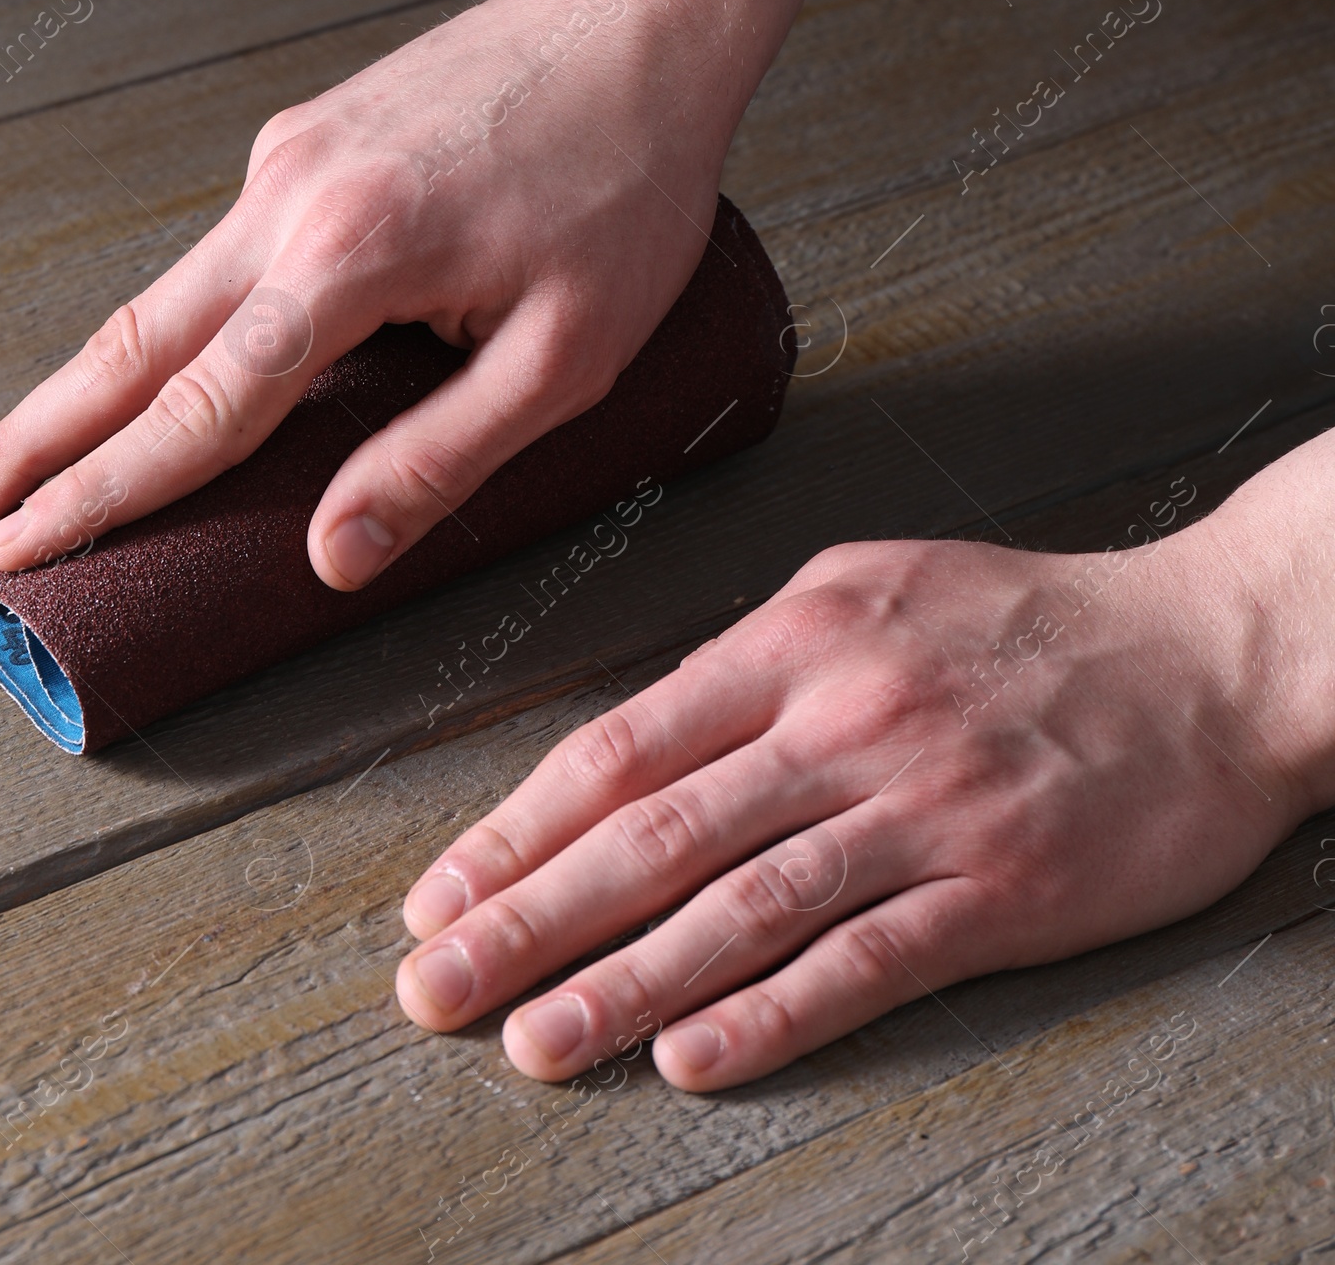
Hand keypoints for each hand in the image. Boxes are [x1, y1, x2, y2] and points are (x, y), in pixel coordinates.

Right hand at [0, 0, 842, 587]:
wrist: (634, 20)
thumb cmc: (624, 179)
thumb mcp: (568, 352)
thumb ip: (442, 457)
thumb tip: (335, 555)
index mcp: (351, 255)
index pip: (196, 407)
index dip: (101, 495)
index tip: (22, 551)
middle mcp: (291, 197)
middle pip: (131, 342)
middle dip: (34, 440)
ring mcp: (289, 158)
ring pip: (164, 295)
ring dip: (90, 385)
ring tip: (30, 464)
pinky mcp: (306, 141)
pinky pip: (220, 254)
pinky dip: (172, 327)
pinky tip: (165, 378)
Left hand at [395, 445, 1334, 1088]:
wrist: (1212, 647)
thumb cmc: (1035, 619)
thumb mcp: (877, 587)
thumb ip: (760, 660)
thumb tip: (644, 736)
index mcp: (799, 637)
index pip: (621, 744)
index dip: (516, 828)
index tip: (440, 892)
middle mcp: (843, 717)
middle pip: (652, 831)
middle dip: (525, 914)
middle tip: (431, 986)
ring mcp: (920, 805)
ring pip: (738, 905)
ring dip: (621, 984)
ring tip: (531, 1042)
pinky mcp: (998, 887)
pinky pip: (863, 960)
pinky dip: (770, 1014)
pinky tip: (693, 1056)